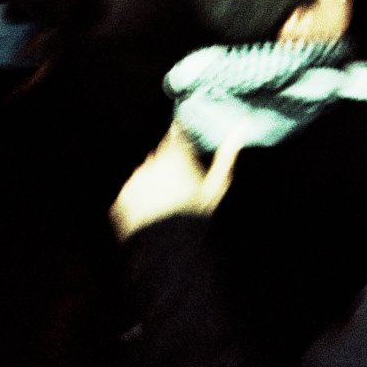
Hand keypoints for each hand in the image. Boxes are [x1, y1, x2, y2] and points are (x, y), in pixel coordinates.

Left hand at [109, 125, 239, 240]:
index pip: (175, 134)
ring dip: (154, 180)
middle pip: (160, 154)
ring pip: (146, 172)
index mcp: (175, 154)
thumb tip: (242, 125)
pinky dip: (140, 196)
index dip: (181, 139)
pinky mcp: (123, 196)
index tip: (186, 150)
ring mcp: (135, 179)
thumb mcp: (218, 183)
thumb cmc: (196, 210)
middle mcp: (151, 162)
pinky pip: (132, 191)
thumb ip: (228, 153)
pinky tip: (153, 209)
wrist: (168, 242)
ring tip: (167, 200)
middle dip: (169, 163)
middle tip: (181, 183)